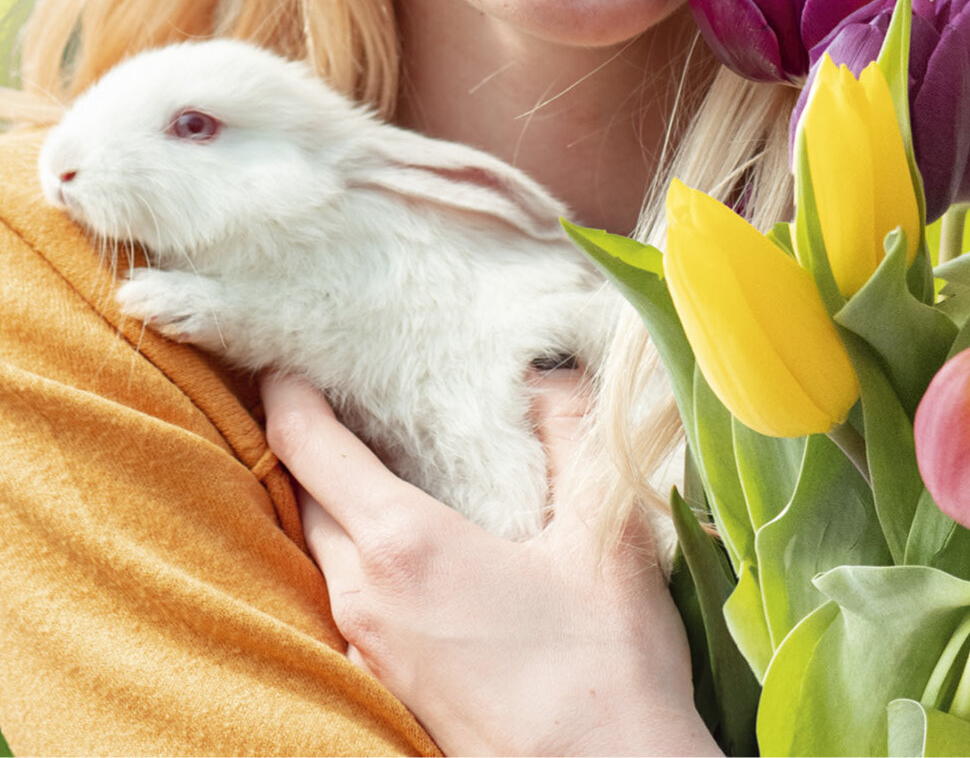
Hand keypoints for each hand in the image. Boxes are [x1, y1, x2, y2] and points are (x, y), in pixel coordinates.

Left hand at [260, 370, 719, 756]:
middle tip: (341, 398)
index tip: (285, 356)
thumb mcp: (602, 529)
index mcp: (404, 546)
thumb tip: (546, 374)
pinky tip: (413, 559)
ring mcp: (370, 655)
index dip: (288, 392)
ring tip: (377, 467)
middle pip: (305, 501)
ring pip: (323, 559)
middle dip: (311, 445)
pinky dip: (361, 564)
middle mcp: (366, 601)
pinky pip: (348, 608)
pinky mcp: (388, 694)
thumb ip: (569, 430)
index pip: (309, 447)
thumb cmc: (604, 667)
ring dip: (335, 508)